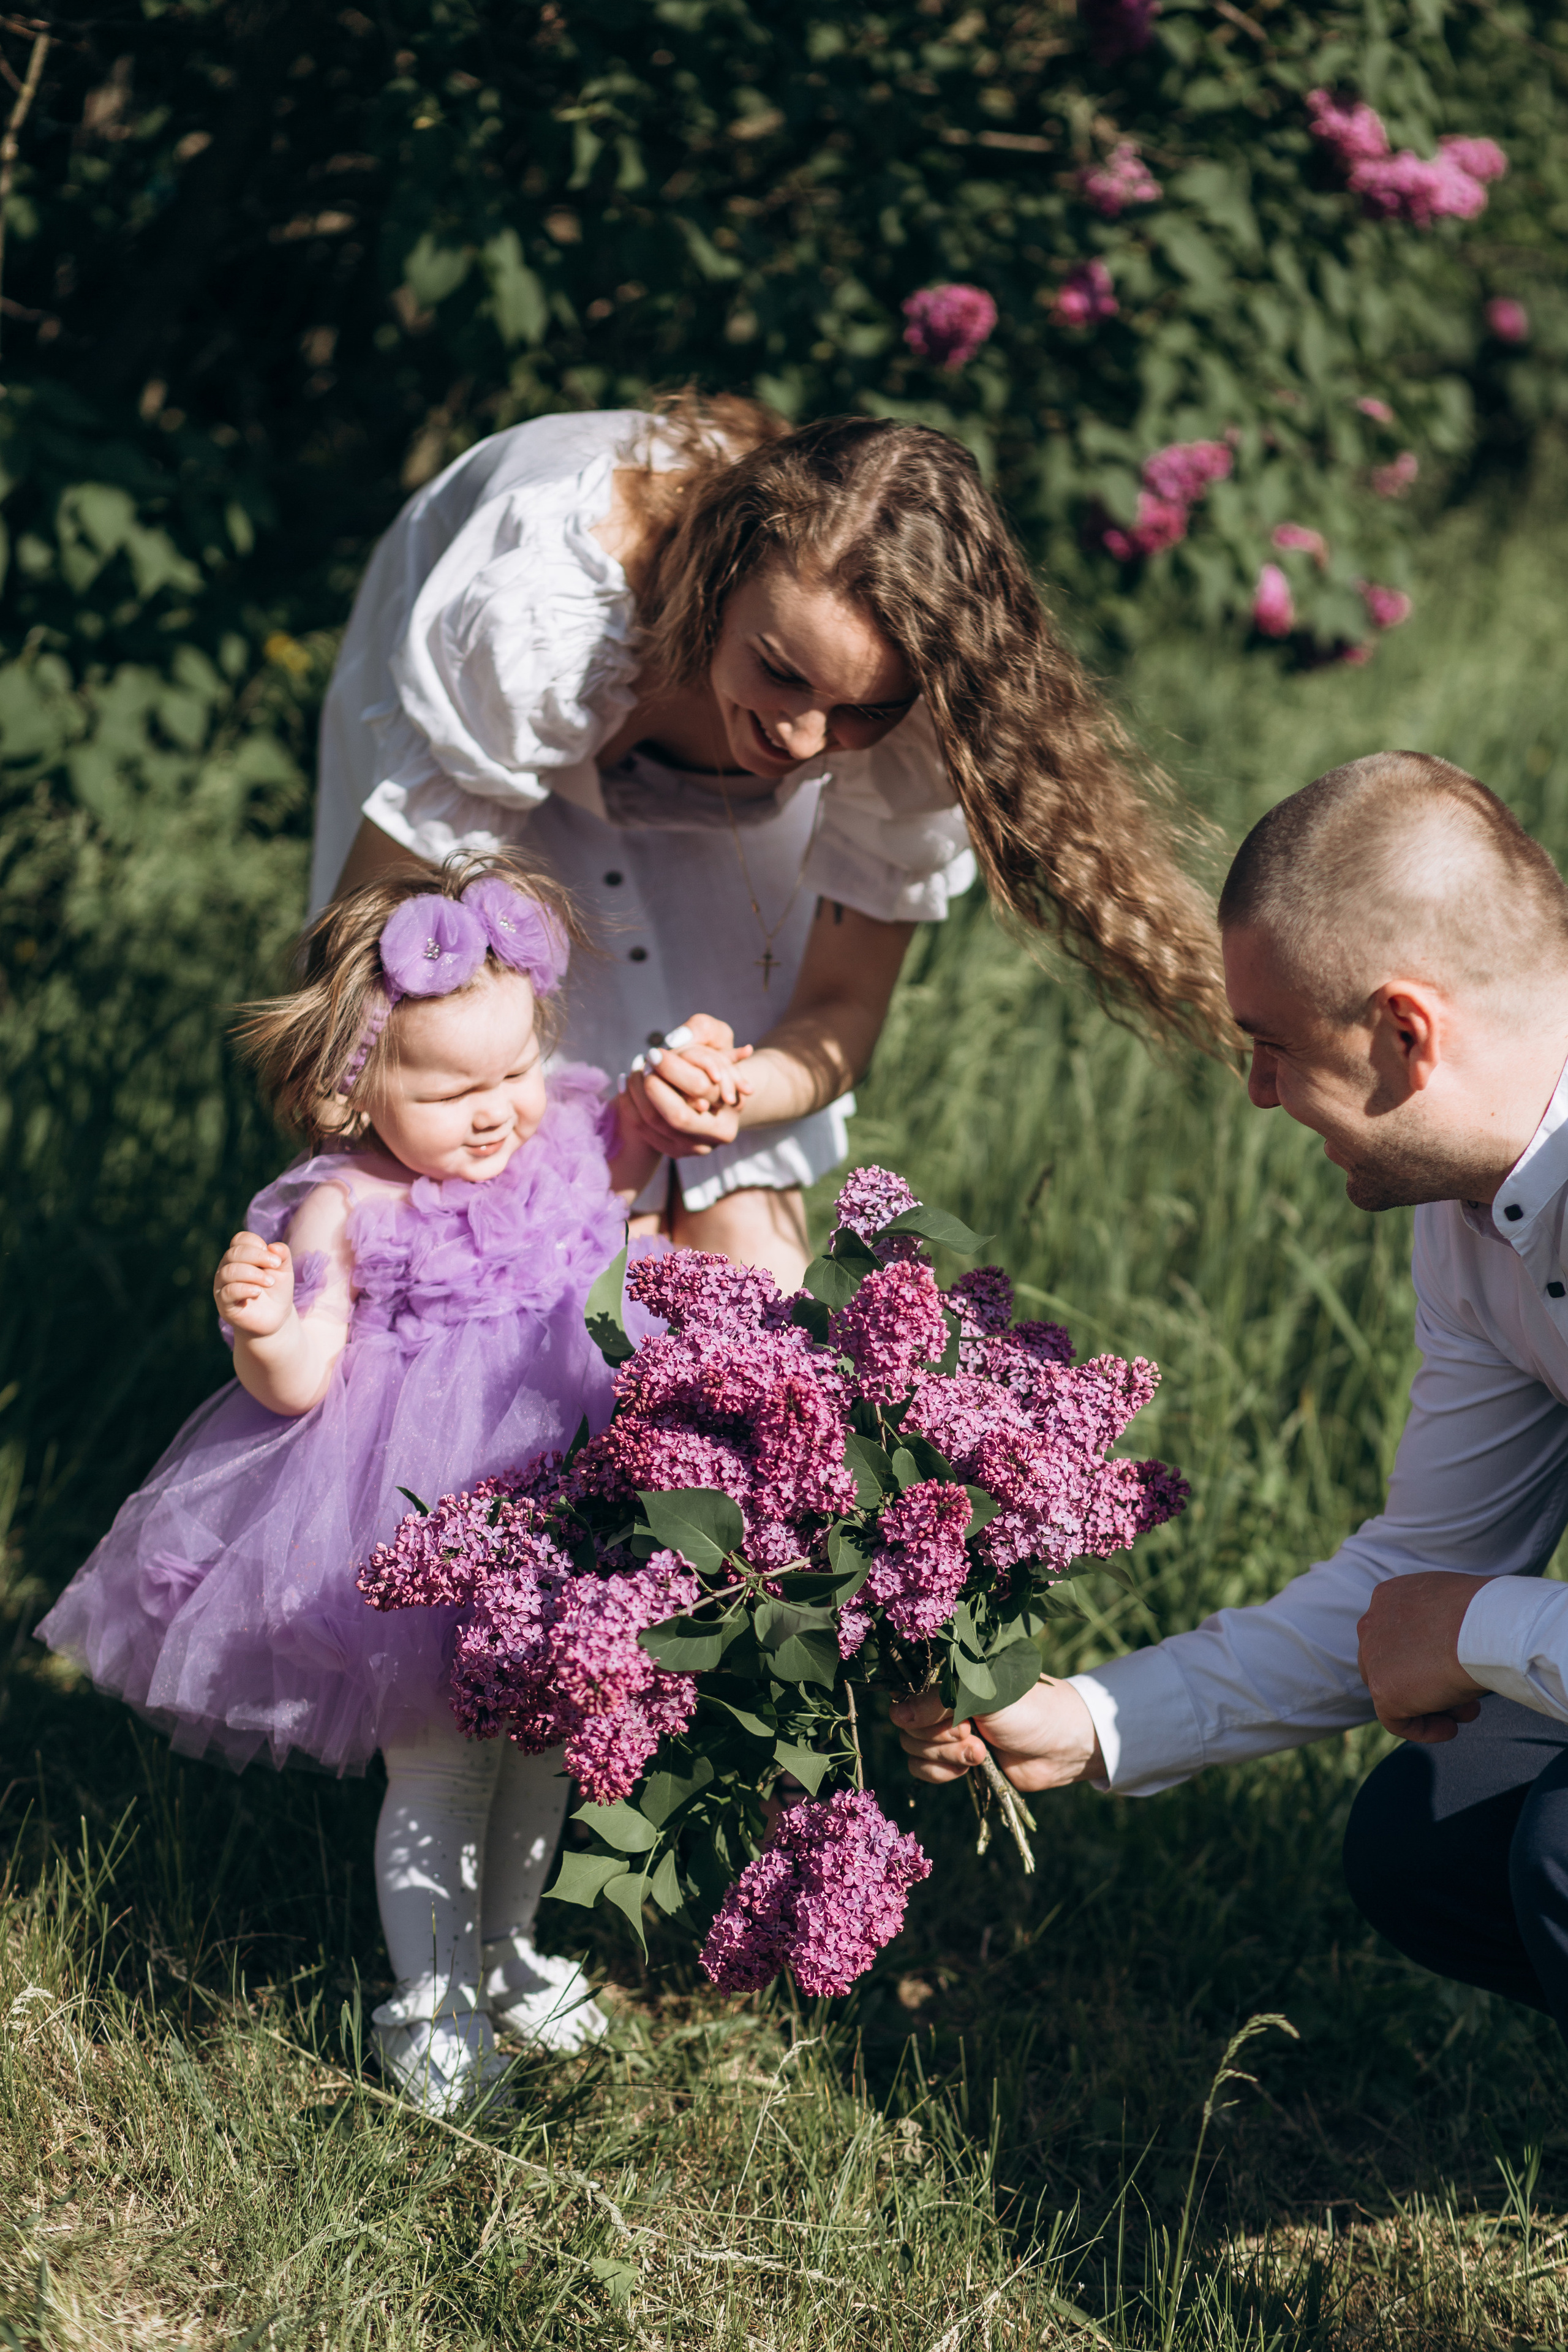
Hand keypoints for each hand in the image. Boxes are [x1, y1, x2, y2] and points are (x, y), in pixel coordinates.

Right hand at [214, 1231, 294, 1337]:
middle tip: (276, 1266)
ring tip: (270, 1282)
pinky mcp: (224, 1304)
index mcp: (240, 1256)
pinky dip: (244, 1289)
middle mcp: (227, 1268)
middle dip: (258, 1257)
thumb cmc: (276, 1290)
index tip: (274, 1257)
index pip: (240, 1239)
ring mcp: (223, 1286)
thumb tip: (273, 1246)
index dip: (257, 1244)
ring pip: (229, 1271)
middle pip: (234, 1253)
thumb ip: (282, 1255)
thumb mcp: (284, 1270)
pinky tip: (257, 1292)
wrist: (275, 1318)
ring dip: (253, 1274)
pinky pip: (228, 1292)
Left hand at [621, 1014, 754, 1158]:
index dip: (674, 1069)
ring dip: (637, 1093)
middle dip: (652, 1086)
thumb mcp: (716, 1034)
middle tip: (641, 1063)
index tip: (654, 1052)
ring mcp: (694, 1146)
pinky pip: (643, 1130)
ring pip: (655, 1124)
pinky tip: (625, 1083)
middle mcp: (716, 1133)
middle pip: (677, 1115)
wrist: (714, 1090)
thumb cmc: (714, 1054)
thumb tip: (675, 1039)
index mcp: (733, 1105)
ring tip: (633, 1069)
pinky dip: (630, 1105)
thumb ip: (702, 1029)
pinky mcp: (672, 1150)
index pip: (700, 1088)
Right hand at [891, 1677, 1104, 1791]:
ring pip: (913, 1750)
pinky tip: (970, 1768)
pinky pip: (922, 1770)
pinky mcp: (953, 1761)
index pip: (907, 1694)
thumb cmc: (1028, 1710)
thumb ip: (940, 1702)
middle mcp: (942, 1703)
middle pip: (908, 1727)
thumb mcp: (984, 1698)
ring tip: (981, 1753)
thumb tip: (898, 1716)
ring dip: (946, 1757)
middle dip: (941, 1738)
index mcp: (947, 1678)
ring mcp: (946, 1732)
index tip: (959, 1719)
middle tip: (975, 1735)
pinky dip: (942, 1772)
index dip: (924, 1713)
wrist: (1059, 1747)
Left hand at [1356, 1570, 1487, 1742]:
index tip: (1455, 1667)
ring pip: (1396, 1691)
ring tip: (1468, 1712)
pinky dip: (1423, 1729)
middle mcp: (1372, 1623)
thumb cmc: (1485, 1614)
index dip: (1425, 1658)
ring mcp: (1373, 1657)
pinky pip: (1395, 1720)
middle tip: (1463, 1696)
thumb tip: (1450, 1644)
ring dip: (1433, 1705)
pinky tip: (1450, 1729)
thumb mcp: (1454, 1606)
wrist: (1485, 1628)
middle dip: (1428, 1683)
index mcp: (1389, 1597)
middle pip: (1392, 1664)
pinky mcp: (1383, 1689)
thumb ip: (1439, 1622)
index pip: (1397, 1635)